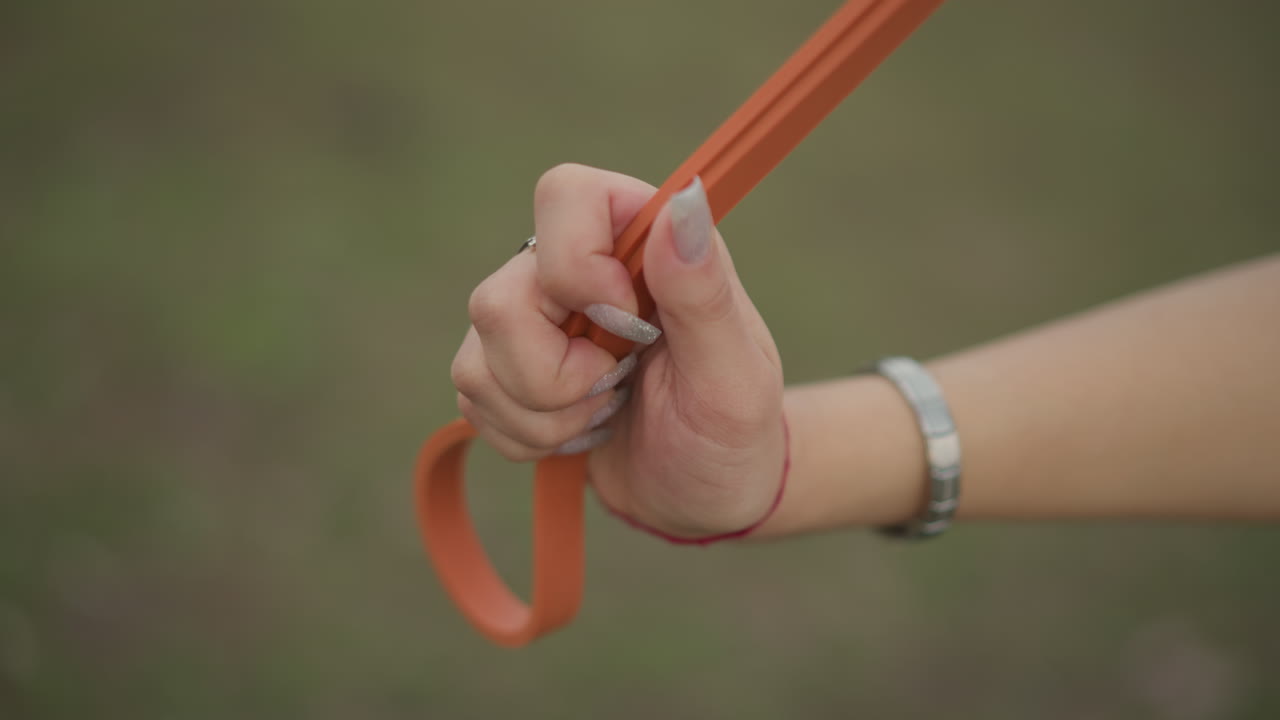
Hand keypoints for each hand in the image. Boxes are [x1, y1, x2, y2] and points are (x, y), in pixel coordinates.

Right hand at [450, 164, 784, 537]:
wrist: (704, 498)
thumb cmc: (733, 434)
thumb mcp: (735, 377)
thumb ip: (704, 292)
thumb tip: (684, 201)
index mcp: (641, 240)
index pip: (564, 194)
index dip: (577, 267)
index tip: (627, 324)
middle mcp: (575, 266)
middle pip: (498, 298)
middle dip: (556, 376)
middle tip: (619, 386)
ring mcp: (531, 317)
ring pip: (475, 359)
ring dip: (546, 415)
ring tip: (605, 413)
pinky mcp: (503, 368)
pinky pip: (472, 399)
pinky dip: (528, 436)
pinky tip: (579, 432)